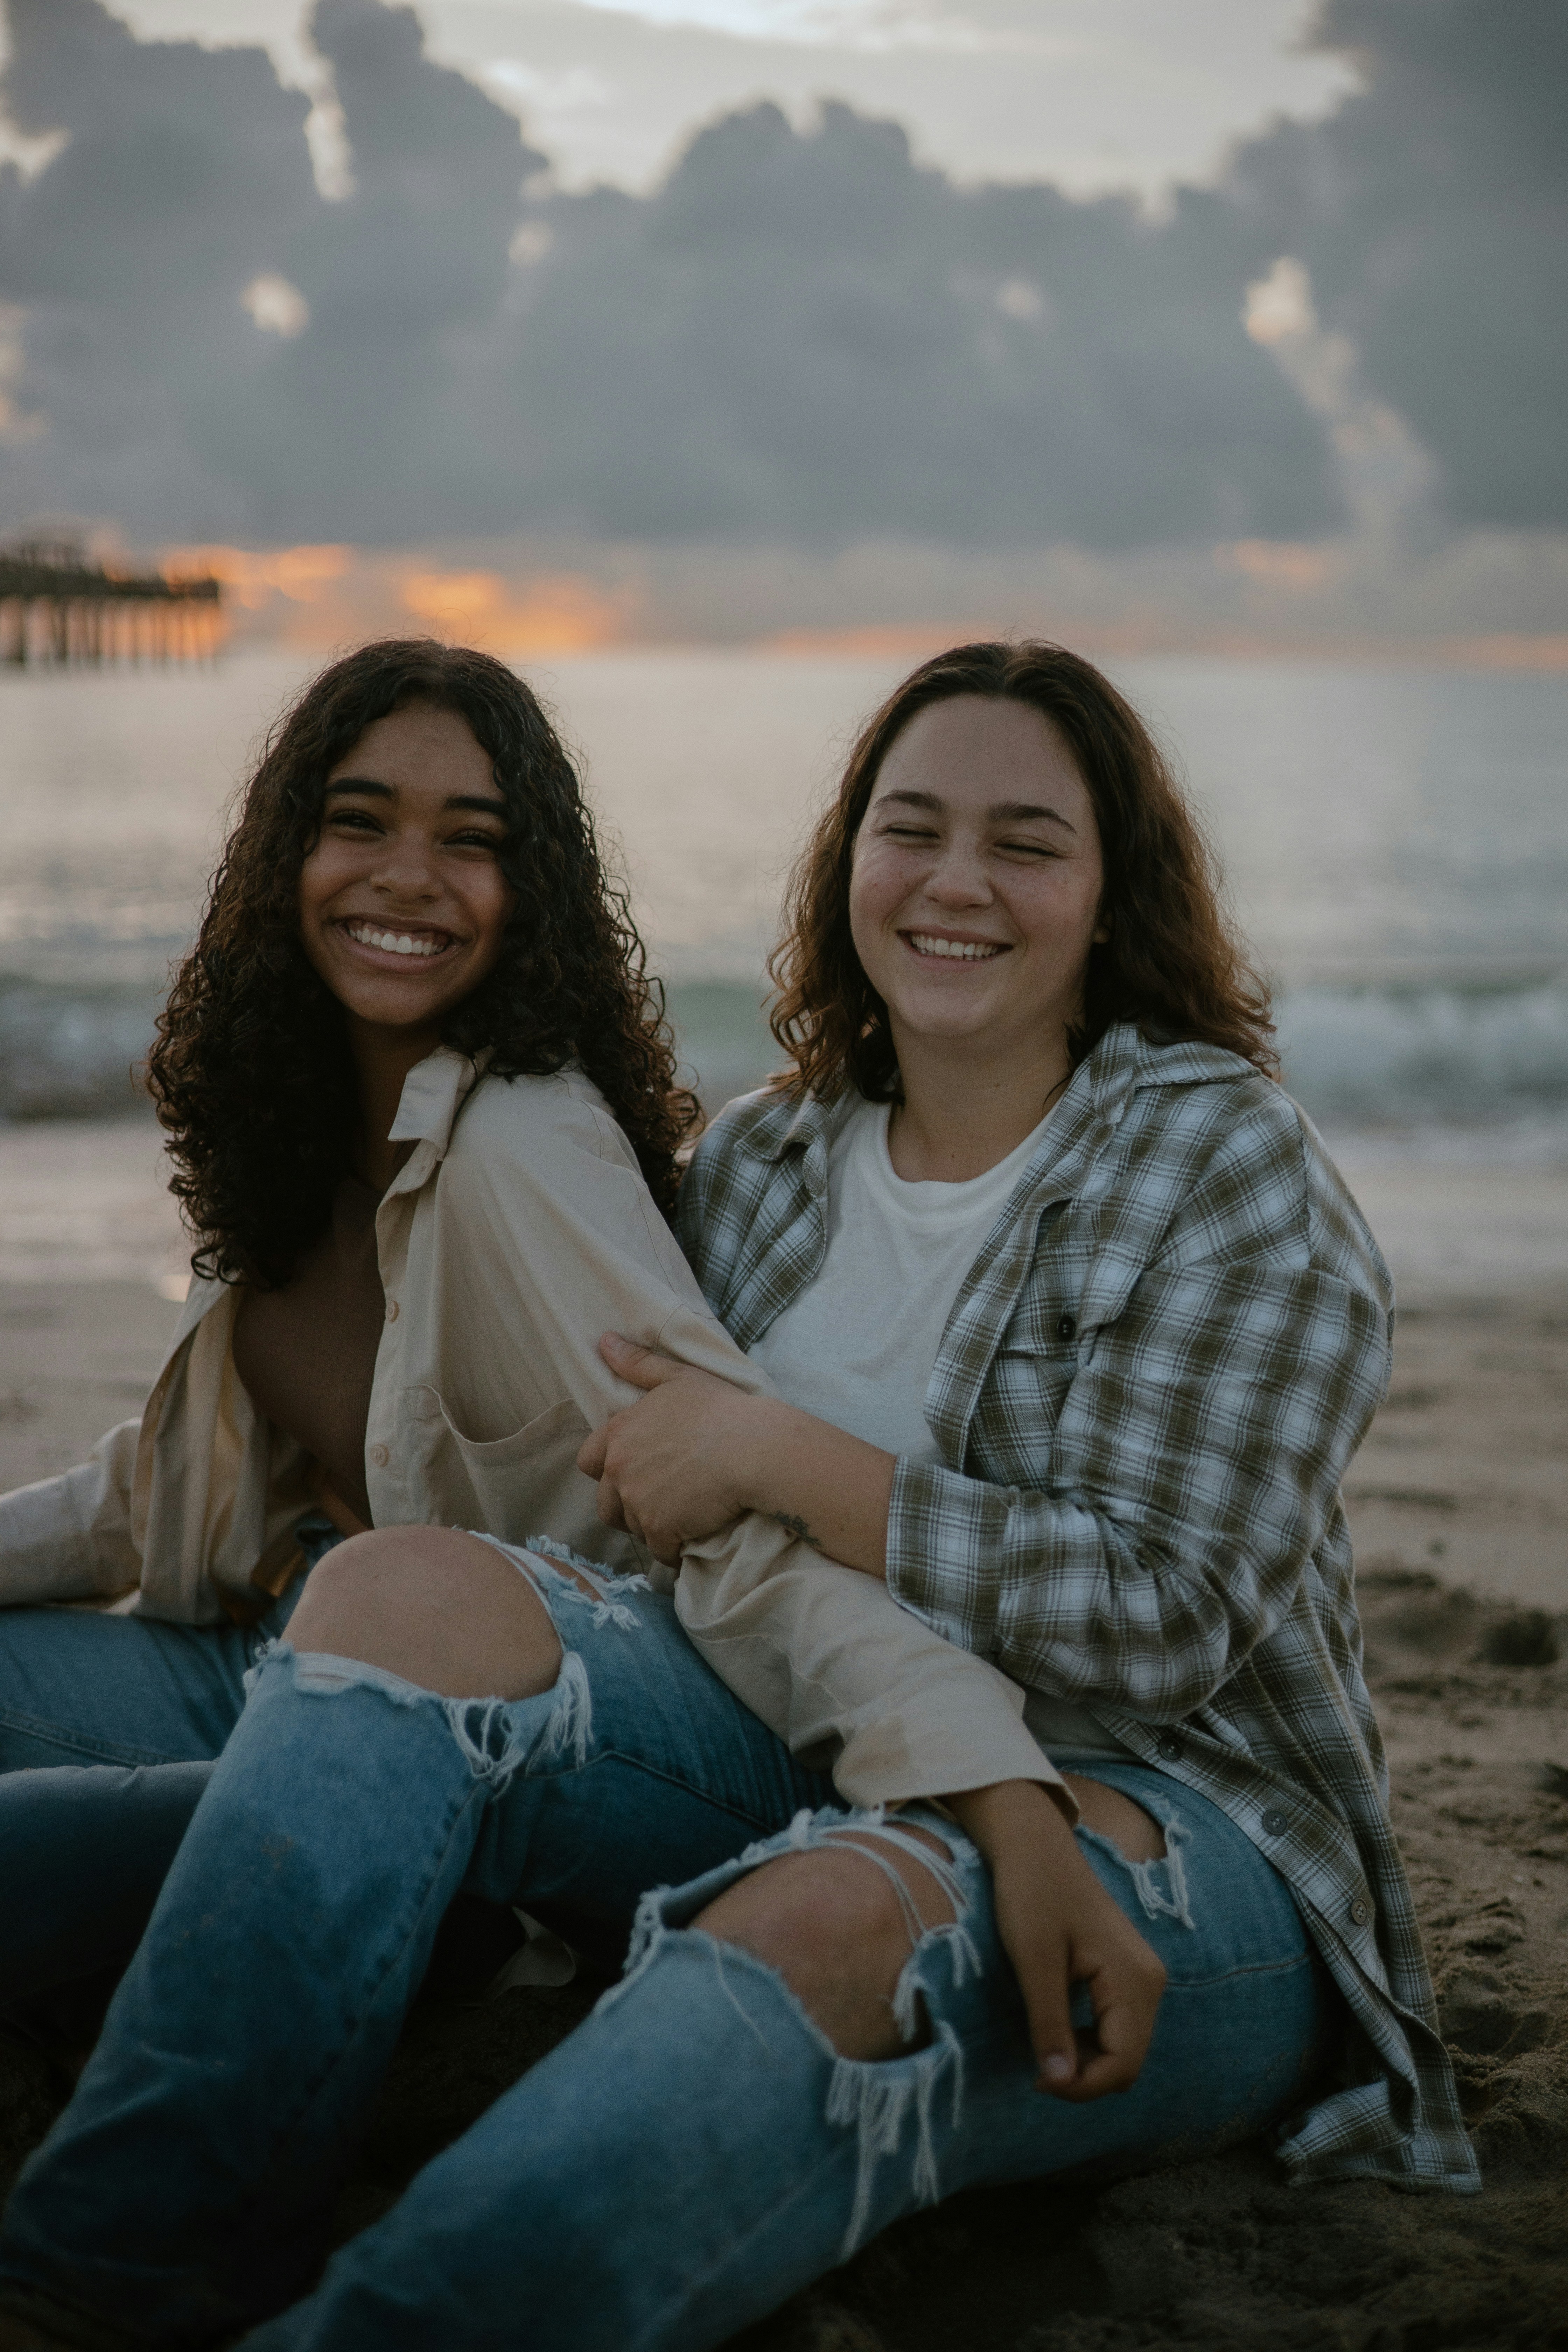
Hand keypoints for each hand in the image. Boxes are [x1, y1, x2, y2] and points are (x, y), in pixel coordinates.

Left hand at [576, 1333, 775, 1565]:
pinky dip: (672, 1549)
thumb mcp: (678, 1378)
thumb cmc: (720, 1409)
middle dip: (626, 1506)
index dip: (607, 1470)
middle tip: (658, 1501)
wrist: (754, 1448)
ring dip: (651, 1526)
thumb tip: (603, 1341)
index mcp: (619, 1433)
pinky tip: (691, 1539)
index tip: (633, 1471)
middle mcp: (619, 1469)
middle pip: (606, 1503)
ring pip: (633, 1527)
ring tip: (680, 1516)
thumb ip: (638, 1364)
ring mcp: (637, 1502)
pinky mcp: (660, 1529)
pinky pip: (658, 1551)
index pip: (588, 1461)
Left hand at [947, 1781, 1165, 2098]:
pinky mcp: (1127, 1971)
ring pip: (1126, 2047)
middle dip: (1086, 2077)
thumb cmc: (1031, 1894)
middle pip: (1130, 2061)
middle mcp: (1150, 1981)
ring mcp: (1141, 1975)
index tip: (1036, 2080)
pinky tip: (1060, 2030)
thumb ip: (1050, 2023)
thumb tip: (1058, 2082)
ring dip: (1088, 2060)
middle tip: (1036, 2069)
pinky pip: (1119, 2025)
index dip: (1082, 2087)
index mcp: (1134, 1979)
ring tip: (1044, 2048)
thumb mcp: (1034, 1961)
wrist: (1034, 1845)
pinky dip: (1092, 2040)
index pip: (1123, 2064)